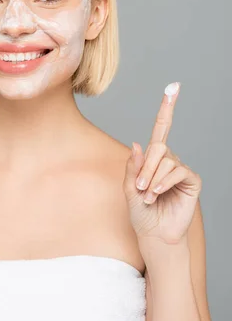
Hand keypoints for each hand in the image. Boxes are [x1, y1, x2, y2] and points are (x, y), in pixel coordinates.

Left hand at [123, 82, 201, 245]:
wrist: (154, 234)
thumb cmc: (141, 212)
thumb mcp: (129, 188)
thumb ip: (132, 167)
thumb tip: (138, 143)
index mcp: (152, 158)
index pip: (161, 128)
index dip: (167, 107)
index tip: (173, 86)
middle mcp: (168, 160)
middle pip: (158, 147)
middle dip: (146, 168)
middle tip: (140, 188)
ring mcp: (181, 169)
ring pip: (165, 160)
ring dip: (152, 179)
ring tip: (149, 196)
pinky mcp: (191, 180)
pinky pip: (177, 171)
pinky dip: (163, 183)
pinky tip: (158, 195)